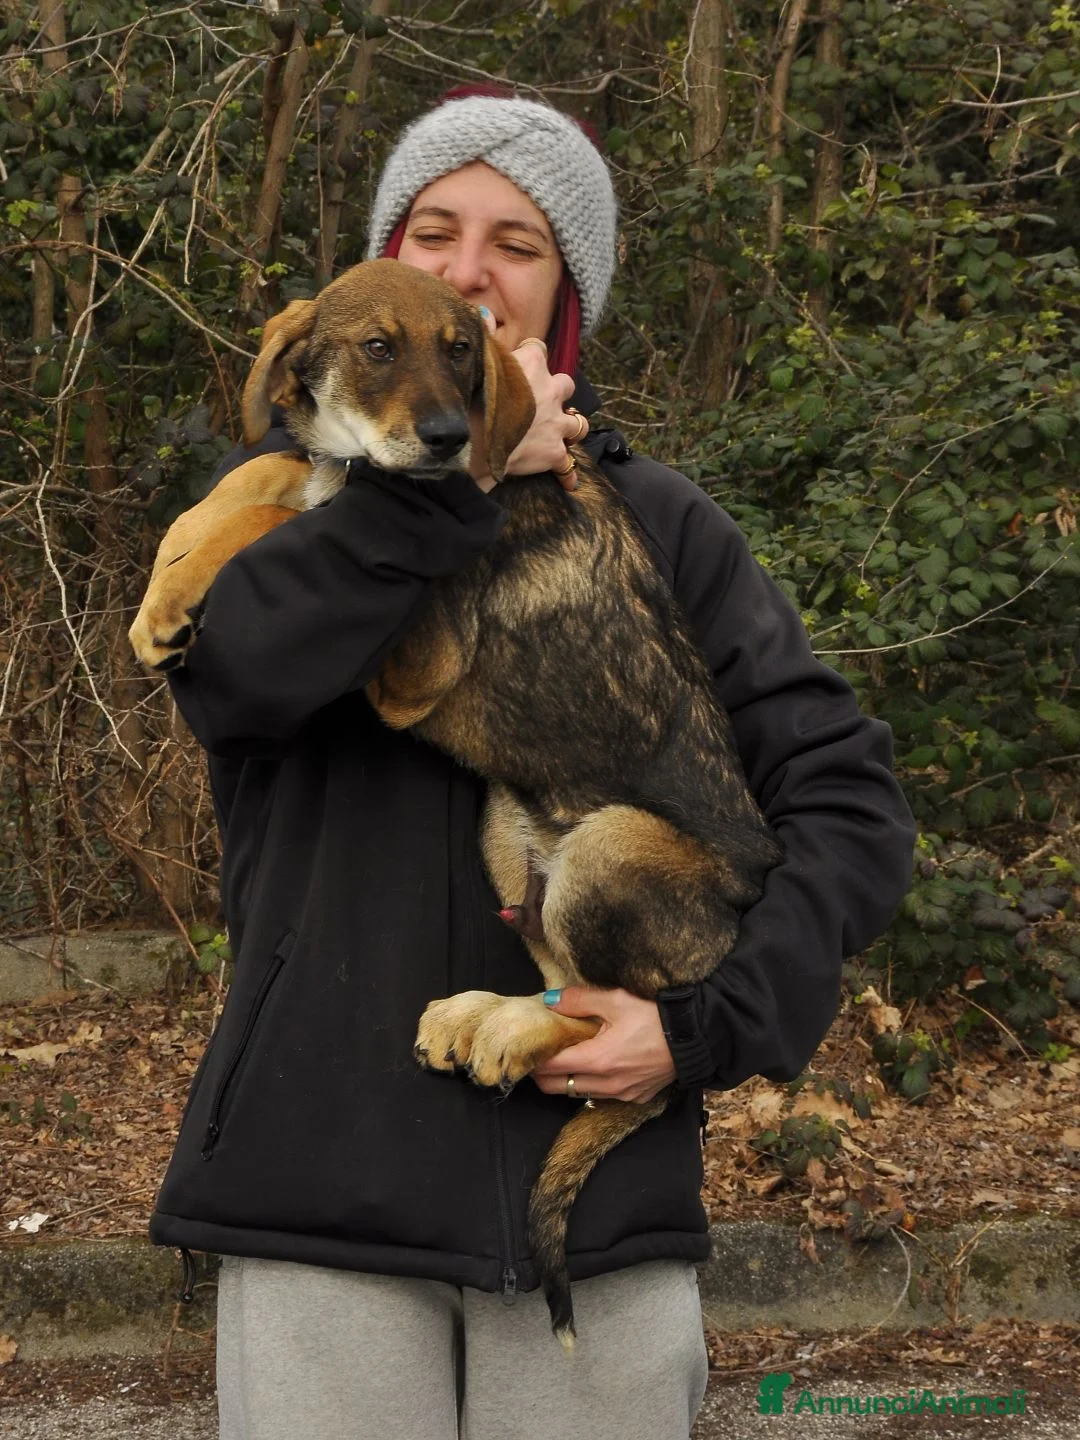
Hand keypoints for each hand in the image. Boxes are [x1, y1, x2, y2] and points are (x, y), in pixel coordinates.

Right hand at [481, 313, 580, 489]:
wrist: (472, 445)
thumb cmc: (468, 403)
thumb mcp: (475, 364)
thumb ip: (484, 337)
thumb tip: (485, 314)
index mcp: (531, 365)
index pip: (539, 349)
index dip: (529, 358)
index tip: (519, 367)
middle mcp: (550, 391)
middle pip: (566, 385)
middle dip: (557, 393)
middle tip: (542, 403)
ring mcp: (556, 423)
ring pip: (579, 423)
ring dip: (571, 426)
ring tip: (561, 432)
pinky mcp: (554, 453)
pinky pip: (568, 466)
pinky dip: (567, 474)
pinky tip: (569, 481)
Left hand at [530, 986, 676, 1104]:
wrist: (699, 1035)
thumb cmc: (657, 1015)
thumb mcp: (616, 999)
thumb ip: (578, 1000)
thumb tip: (549, 1001)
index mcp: (597, 1061)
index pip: (550, 1068)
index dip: (534, 1058)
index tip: (526, 1047)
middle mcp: (607, 1086)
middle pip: (558, 1088)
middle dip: (544, 1072)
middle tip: (541, 1052)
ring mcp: (623, 1095)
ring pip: (580, 1094)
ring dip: (568, 1079)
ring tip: (568, 1055)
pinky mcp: (638, 1097)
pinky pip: (604, 1096)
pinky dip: (593, 1084)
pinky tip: (598, 1064)